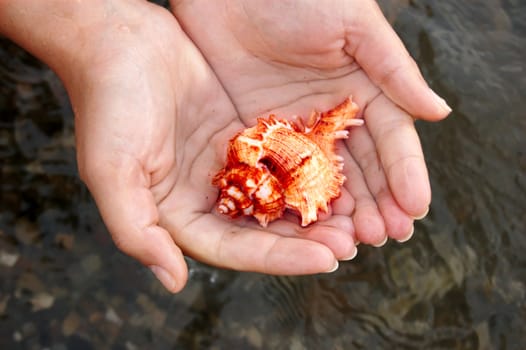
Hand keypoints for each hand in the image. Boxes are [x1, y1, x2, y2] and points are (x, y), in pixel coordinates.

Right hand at [60, 2, 347, 291]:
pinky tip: (338, 172)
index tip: (325, 259)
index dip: (279, 258)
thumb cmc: (109, 103)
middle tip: (351, 241)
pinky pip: (279, 156)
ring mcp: (225, 163)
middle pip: (262, 228)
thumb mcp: (112, 170)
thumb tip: (172, 281)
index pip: (234, 248)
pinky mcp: (241, 133)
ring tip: (356, 216)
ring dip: (313, 207)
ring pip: (277, 194)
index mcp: (177, 213)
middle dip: (306, 238)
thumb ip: (136, 229)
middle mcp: (205, 194)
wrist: (119, 40)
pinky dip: (307, 168)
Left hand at [172, 0, 450, 245]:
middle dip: (375, 203)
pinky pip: (279, 173)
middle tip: (383, 237)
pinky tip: (304, 225)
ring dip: (339, 211)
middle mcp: (332, 113)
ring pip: (322, 178)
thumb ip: (394, 71)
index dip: (405, 174)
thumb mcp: (353, 26)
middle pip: (360, 168)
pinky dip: (293, 200)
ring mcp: (294, 127)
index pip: (391, 140)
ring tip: (350, 242)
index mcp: (363, 88)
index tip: (416, 209)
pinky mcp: (258, 133)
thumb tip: (440, 114)